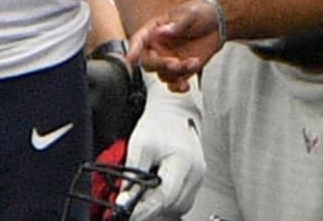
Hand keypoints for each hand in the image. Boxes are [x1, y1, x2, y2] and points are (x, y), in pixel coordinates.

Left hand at [119, 71, 205, 219]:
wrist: (175, 111)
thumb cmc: (160, 123)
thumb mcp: (140, 145)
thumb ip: (132, 175)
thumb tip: (124, 201)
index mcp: (184, 162)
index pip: (164, 197)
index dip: (144, 209)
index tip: (127, 213)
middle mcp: (196, 172)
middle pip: (172, 205)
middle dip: (150, 208)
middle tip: (131, 204)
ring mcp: (199, 176)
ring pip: (179, 206)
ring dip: (160, 206)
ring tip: (144, 196)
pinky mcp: (197, 179)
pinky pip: (182, 200)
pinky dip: (168, 201)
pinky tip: (157, 192)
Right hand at [128, 0, 222, 91]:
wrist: (219, 22)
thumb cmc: (200, 12)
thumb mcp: (189, 14)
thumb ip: (176, 24)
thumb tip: (161, 31)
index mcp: (155, 30)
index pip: (139, 40)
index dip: (133, 49)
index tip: (131, 58)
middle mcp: (158, 47)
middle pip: (148, 62)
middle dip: (161, 65)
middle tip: (175, 63)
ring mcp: (169, 59)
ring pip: (163, 74)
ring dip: (177, 74)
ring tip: (193, 63)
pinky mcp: (181, 70)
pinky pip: (174, 82)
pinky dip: (178, 87)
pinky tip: (185, 85)